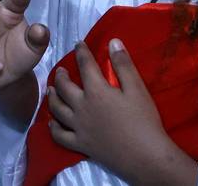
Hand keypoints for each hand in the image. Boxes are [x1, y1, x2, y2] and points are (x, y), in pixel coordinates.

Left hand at [47, 41, 196, 185]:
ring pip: (57, 108)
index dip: (81, 52)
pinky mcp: (80, 144)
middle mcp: (82, 107)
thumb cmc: (144, 121)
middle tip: (62, 70)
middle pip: (64, 87)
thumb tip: (113, 41)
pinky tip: (52, 123)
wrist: (146, 156)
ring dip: (52, 97)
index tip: (78, 44)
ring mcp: (78, 127)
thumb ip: (123, 65)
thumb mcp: (137, 89)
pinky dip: (53, 127)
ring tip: (51, 89)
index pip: (85, 65)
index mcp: (96, 91)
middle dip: (61, 75)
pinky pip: (59, 135)